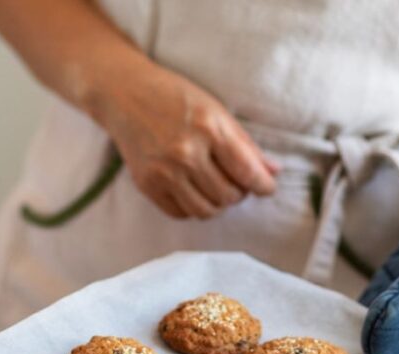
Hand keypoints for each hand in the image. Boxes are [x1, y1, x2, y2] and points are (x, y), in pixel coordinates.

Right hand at [90, 63, 277, 218]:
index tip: (267, 188)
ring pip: (206, 210)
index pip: (247, 172)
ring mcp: (164, 172)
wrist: (125, 95)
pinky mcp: (147, 185)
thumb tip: (273, 172)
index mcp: (209, 129)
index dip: (263, 186)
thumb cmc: (175, 97)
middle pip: (228, 196)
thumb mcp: (216, 111)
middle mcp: (186, 153)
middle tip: (237, 183)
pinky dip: (193, 207)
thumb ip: (245, 145)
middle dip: (239, 194)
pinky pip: (181, 213)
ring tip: (217, 189)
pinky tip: (194, 190)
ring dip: (218, 205)